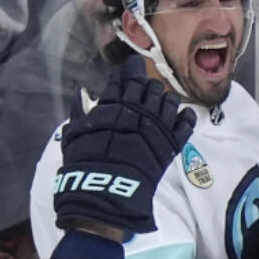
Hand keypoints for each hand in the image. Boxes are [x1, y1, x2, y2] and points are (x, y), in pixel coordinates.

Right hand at [54, 73, 195, 234]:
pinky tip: (181, 116)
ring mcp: (159, 122)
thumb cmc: (86, 161)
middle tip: (141, 91)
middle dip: (145, 85)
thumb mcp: (72, 134)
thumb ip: (78, 111)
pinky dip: (184, 117)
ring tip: (159, 104)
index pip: (125, 76)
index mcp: (115, 102)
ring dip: (164, 98)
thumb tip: (82, 94)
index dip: (126, 72)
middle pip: (150, 85)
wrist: (108, 186)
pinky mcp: (172, 140)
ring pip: (169, 98)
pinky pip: (186, 122)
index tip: (126, 72)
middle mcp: (140, 107)